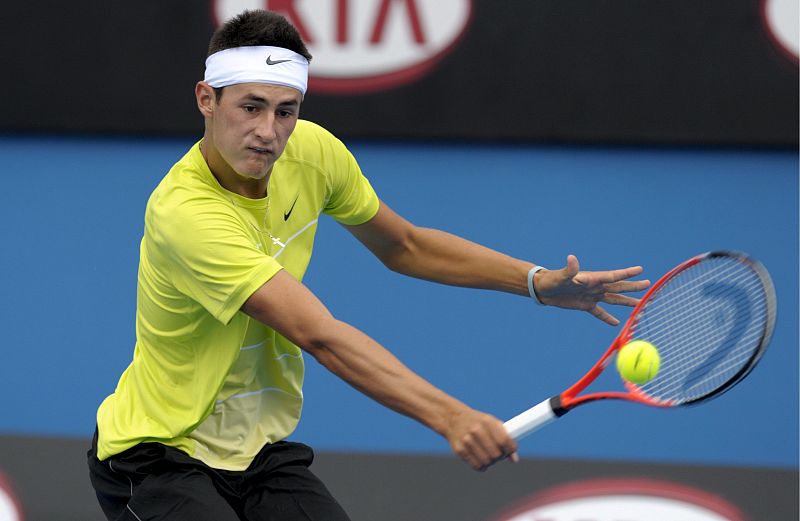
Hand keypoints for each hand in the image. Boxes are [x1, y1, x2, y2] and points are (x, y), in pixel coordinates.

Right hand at [446, 408, 518, 470]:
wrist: (453, 419)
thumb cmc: (478, 423)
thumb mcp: (491, 423)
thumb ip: (505, 438)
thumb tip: (514, 460)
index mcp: (487, 421)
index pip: (504, 440)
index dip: (510, 449)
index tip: (510, 450)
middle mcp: (476, 430)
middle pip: (496, 454)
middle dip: (500, 456)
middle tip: (499, 453)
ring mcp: (466, 440)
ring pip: (487, 462)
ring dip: (491, 461)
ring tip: (489, 456)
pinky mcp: (459, 450)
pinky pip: (476, 465)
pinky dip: (482, 466)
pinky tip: (481, 460)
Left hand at [533, 255, 649, 325]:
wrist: (543, 289)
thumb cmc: (552, 280)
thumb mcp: (561, 276)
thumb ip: (569, 269)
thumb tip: (572, 258)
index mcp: (592, 278)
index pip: (612, 276)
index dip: (626, 273)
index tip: (640, 270)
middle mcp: (595, 286)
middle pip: (618, 287)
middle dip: (633, 286)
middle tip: (649, 284)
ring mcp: (591, 296)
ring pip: (613, 299)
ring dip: (626, 301)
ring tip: (640, 304)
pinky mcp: (585, 305)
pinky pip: (599, 312)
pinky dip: (607, 318)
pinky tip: (616, 323)